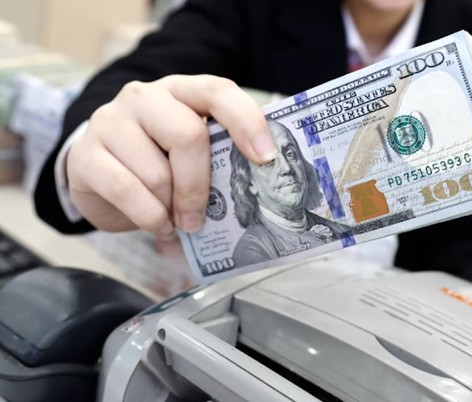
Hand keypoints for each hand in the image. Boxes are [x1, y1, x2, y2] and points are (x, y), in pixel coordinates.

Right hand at [66, 75, 276, 235]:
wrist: (97, 170)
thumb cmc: (157, 161)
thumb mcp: (190, 153)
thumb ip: (216, 157)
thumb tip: (255, 185)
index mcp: (182, 90)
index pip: (218, 92)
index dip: (246, 122)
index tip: (265, 158)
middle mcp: (145, 97)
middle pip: (188, 136)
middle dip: (199, 186)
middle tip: (200, 218)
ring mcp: (111, 121)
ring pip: (157, 173)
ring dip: (171, 208)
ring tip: (174, 220)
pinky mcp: (85, 153)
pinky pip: (127, 190)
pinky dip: (149, 217)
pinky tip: (156, 224)